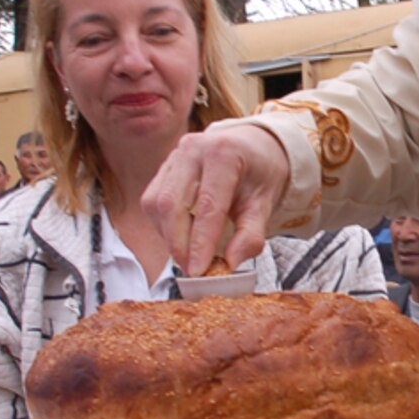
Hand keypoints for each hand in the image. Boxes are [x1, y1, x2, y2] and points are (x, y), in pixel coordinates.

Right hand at [140, 125, 290, 274]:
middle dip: (178, 244)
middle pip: (172, 204)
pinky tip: (181, 236)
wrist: (252, 147)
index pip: (208, 205)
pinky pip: (153, 201)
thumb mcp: (265, 203)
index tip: (198, 271)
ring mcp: (174, 156)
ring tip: (189, 254)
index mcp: (224, 153)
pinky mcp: (163, 168)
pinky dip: (163, 226)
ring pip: (156, 203)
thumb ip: (251, 235)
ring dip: (168, 236)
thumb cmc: (259, 173)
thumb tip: (230, 263)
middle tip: (191, 269)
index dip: (200, 242)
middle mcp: (193, 149)